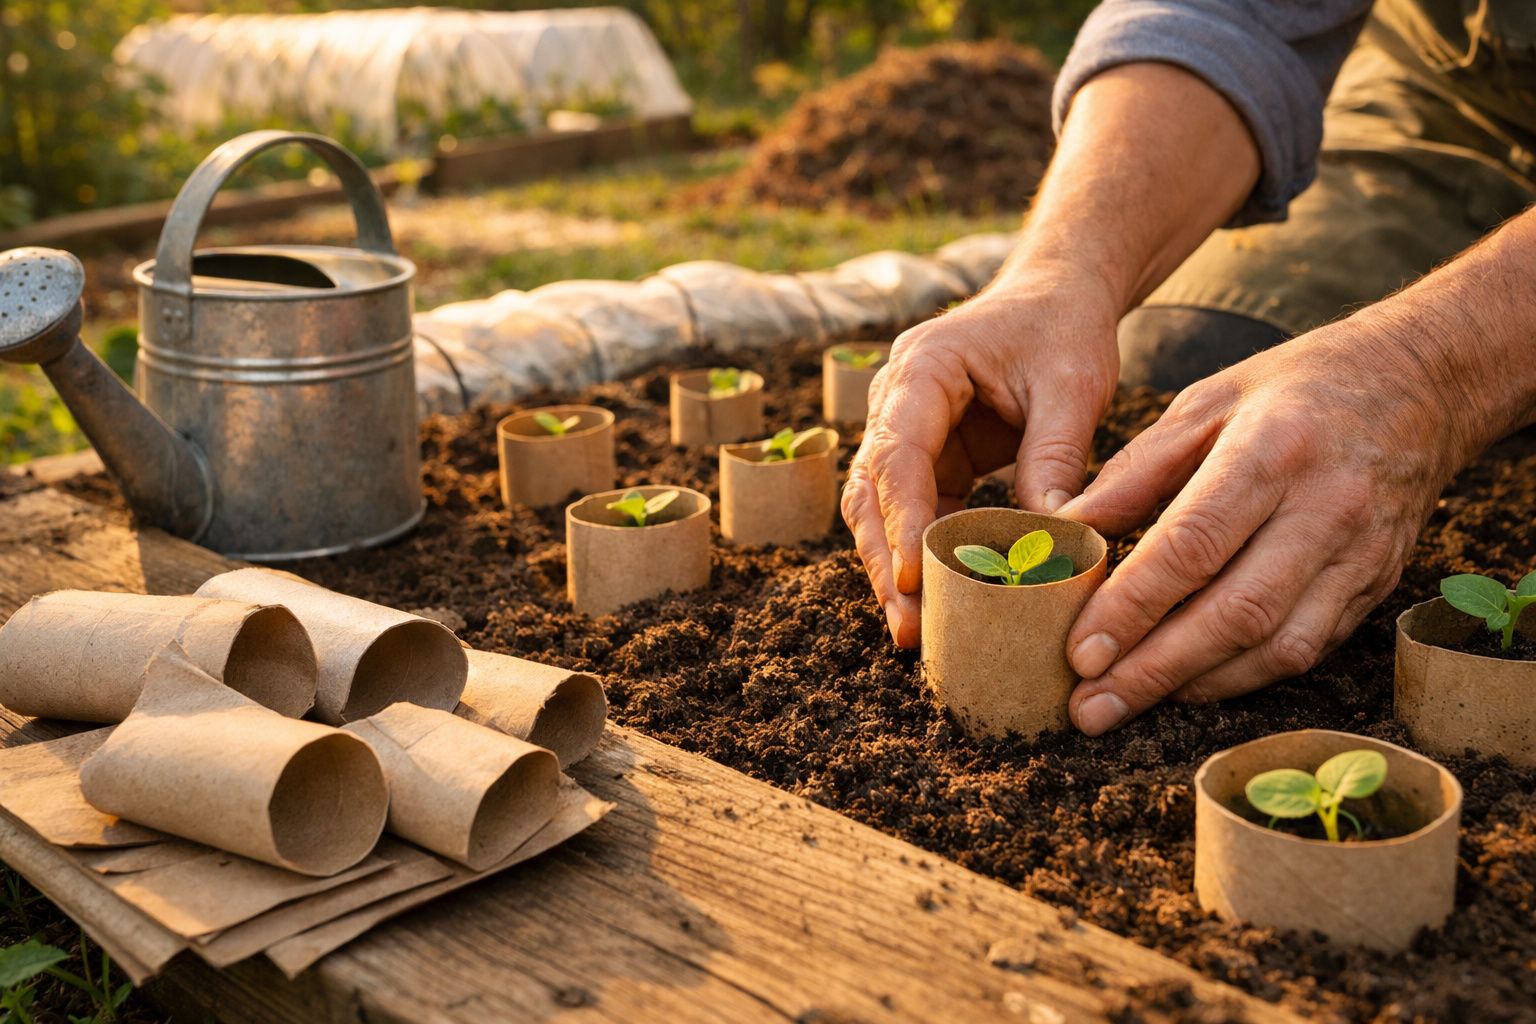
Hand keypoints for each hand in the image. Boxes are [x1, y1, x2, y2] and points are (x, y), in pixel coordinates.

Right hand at [841, 263, 1119, 646]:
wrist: (1058, 295)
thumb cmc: (1062, 327)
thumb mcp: (1072, 385)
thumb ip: (1055, 456)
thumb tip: (1047, 540)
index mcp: (921, 369)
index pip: (897, 454)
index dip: (902, 520)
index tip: (915, 578)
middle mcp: (896, 401)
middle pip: (871, 490)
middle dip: (885, 560)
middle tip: (906, 624)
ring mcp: (908, 431)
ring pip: (882, 510)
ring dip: (896, 567)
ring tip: (914, 629)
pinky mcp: (932, 458)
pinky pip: (919, 513)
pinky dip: (928, 556)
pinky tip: (943, 602)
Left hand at [1057, 316, 1466, 735]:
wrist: (1419, 383)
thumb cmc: (1294, 388)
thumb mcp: (1204, 402)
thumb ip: (1134, 473)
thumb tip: (1065, 531)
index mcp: (1273, 449)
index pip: (1193, 546)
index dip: (1133, 607)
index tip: (1081, 653)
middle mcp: (1326, 509)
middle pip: (1235, 612)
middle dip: (1154, 670)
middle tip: (1090, 708)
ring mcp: (1360, 554)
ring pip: (1276, 647)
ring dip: (1196, 685)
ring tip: (1127, 704)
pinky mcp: (1376, 585)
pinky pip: (1307, 649)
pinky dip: (1243, 676)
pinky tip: (1189, 684)